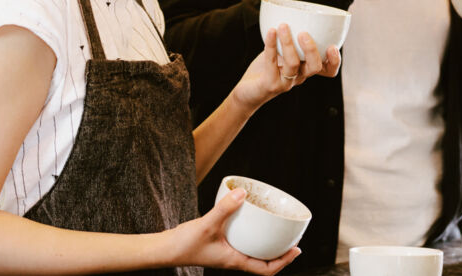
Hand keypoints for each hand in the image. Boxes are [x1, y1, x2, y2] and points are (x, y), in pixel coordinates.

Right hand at [169, 188, 300, 274]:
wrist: (164, 249)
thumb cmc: (184, 244)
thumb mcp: (207, 224)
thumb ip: (224, 208)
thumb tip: (243, 193)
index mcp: (235, 261)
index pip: (266, 269)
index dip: (284, 262)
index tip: (297, 249)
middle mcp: (233, 259)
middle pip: (263, 261)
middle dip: (280, 253)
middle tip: (293, 239)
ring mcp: (227, 252)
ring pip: (253, 252)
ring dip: (266, 244)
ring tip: (277, 230)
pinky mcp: (220, 244)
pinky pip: (242, 242)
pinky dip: (251, 234)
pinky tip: (251, 220)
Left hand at [232, 24, 341, 111]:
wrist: (247, 91)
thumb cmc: (266, 68)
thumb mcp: (281, 52)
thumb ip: (290, 39)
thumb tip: (294, 12)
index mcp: (305, 69)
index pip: (328, 71)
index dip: (334, 61)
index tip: (333, 46)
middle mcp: (298, 77)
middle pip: (315, 67)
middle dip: (312, 50)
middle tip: (304, 33)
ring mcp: (285, 83)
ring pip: (293, 64)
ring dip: (288, 43)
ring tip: (283, 26)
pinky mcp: (270, 84)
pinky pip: (272, 62)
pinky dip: (271, 44)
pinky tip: (270, 31)